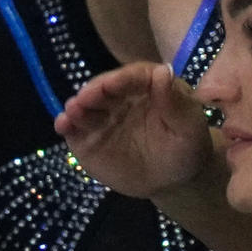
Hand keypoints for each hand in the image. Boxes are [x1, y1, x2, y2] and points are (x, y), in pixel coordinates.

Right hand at [58, 61, 215, 198]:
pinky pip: (74, 128)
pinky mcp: (88, 137)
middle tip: (85, 99)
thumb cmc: (186, 147)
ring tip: (73, 112)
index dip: (121, 79)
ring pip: (86, 106)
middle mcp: (120, 96)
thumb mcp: (189, 127)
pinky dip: (66, 124)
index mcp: (147, 85)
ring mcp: (102, 115)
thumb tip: (162, 71)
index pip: (133, 76)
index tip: (112, 84)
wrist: (173, 179)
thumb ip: (175, 102)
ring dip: (77, 106)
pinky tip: (62, 125)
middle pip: (104, 88)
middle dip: (94, 92)